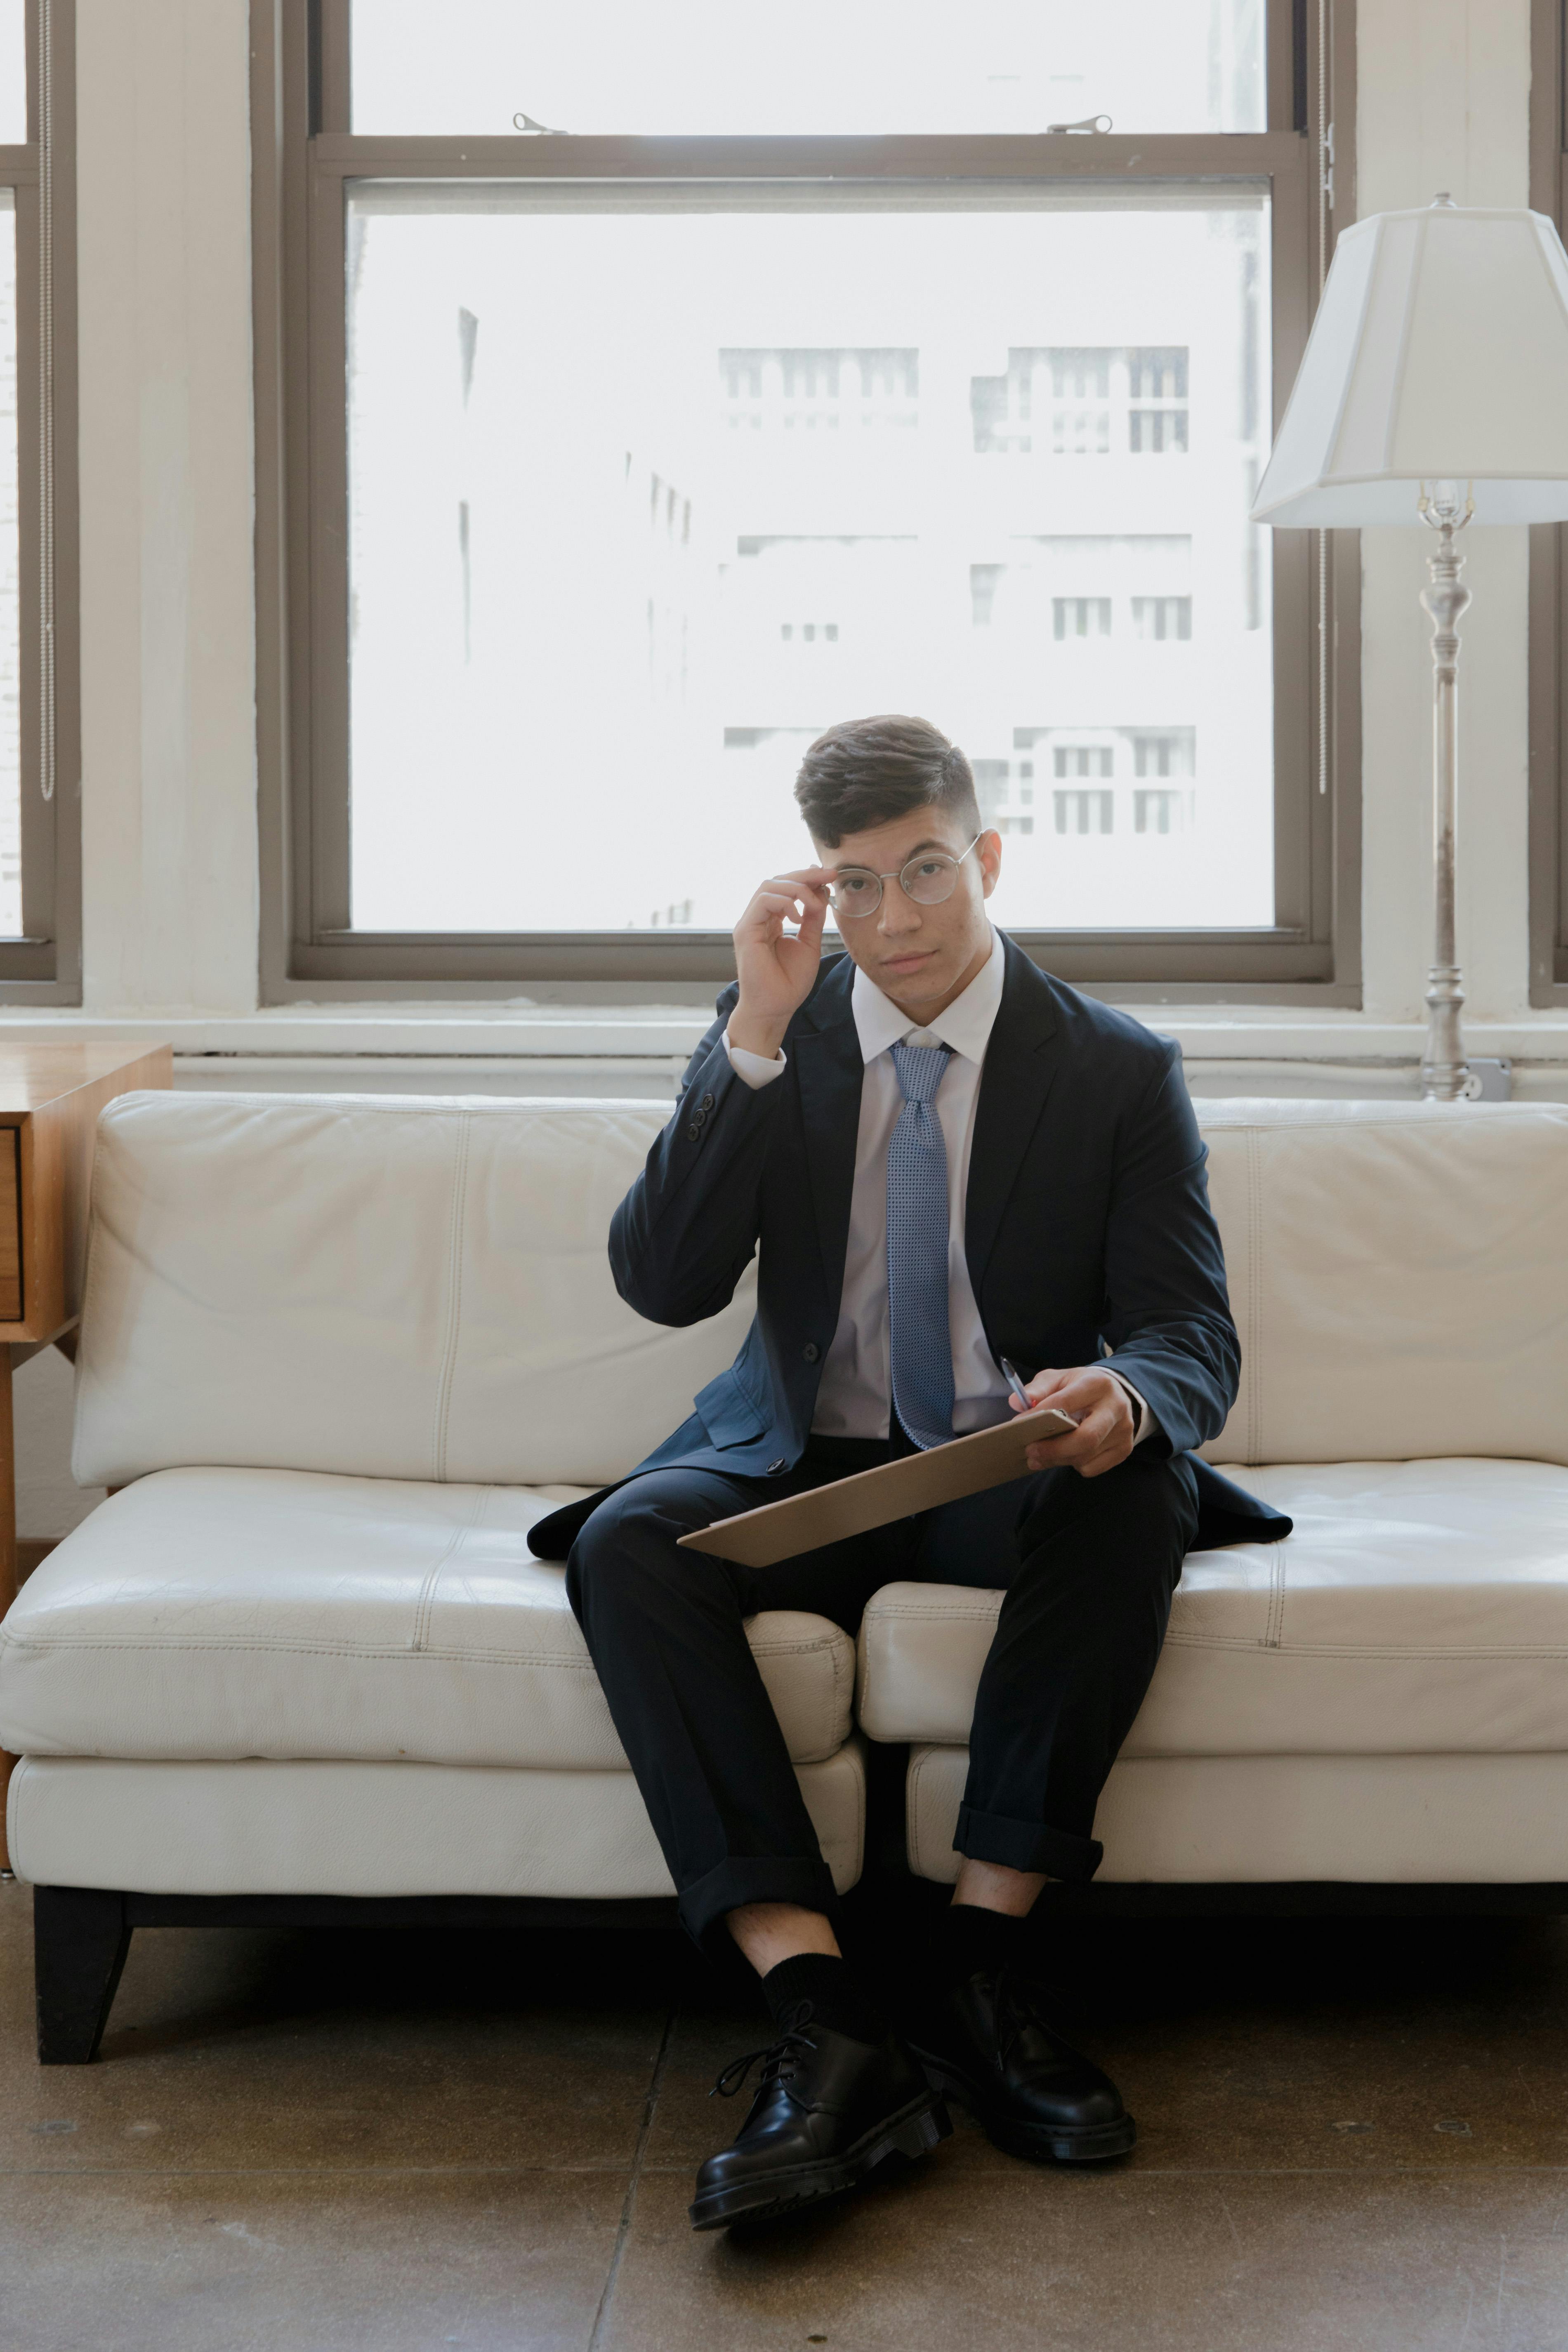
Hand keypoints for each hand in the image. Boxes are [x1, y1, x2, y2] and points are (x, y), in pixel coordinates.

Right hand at [730, 867, 832, 1059]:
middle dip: (805, 875)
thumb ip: (813, 918)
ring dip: (797, 887)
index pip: (786, 888)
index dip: (807, 878)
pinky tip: (799, 916)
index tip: (830, 877)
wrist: (775, 1008)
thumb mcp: (809, 943)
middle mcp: (758, 919)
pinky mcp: (745, 931)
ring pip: (769, 886)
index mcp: (771, 921)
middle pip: (777, 881)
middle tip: (828, 876)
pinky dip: (785, 902)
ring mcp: (749, 923)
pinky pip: (763, 902)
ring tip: (815, 902)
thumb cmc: (789, 983)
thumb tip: (821, 892)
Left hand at [1009, 1365, 1135, 1478]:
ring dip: (1059, 1459)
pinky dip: (1075, 1465)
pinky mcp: (1124, 1449)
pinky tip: (1067, 1454)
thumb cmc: (1080, 1387)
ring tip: (1040, 1456)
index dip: (1039, 1416)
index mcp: (1096, 1384)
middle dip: (1053, 1449)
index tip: (1019, 1424)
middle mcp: (1115, 1407)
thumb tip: (1017, 1403)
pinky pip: (1093, 1467)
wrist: (1115, 1394)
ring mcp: (1123, 1431)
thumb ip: (1038, 1388)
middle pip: (1085, 1438)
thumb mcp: (1059, 1378)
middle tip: (1030, 1451)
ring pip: (1086, 1456)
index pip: (1065, 1403)